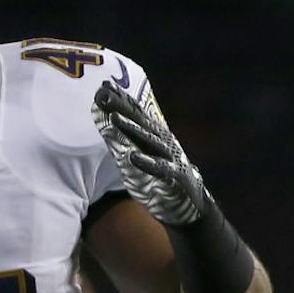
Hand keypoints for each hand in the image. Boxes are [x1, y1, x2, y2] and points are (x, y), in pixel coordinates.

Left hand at [91, 81, 211, 226]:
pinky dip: (148, 163)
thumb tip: (103, 121)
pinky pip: (162, 169)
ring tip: (115, 118)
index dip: (121, 100)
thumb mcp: (136, 159)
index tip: (104, 83)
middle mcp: (163, 143)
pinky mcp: (177, 177)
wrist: (190, 208)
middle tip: (104, 91)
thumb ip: (121, 142)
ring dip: (132, 129)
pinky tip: (134, 157)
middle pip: (141, 122)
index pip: (136, 115)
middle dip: (123, 106)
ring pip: (150, 141)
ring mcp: (171, 159)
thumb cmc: (160, 181)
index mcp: (154, 137)